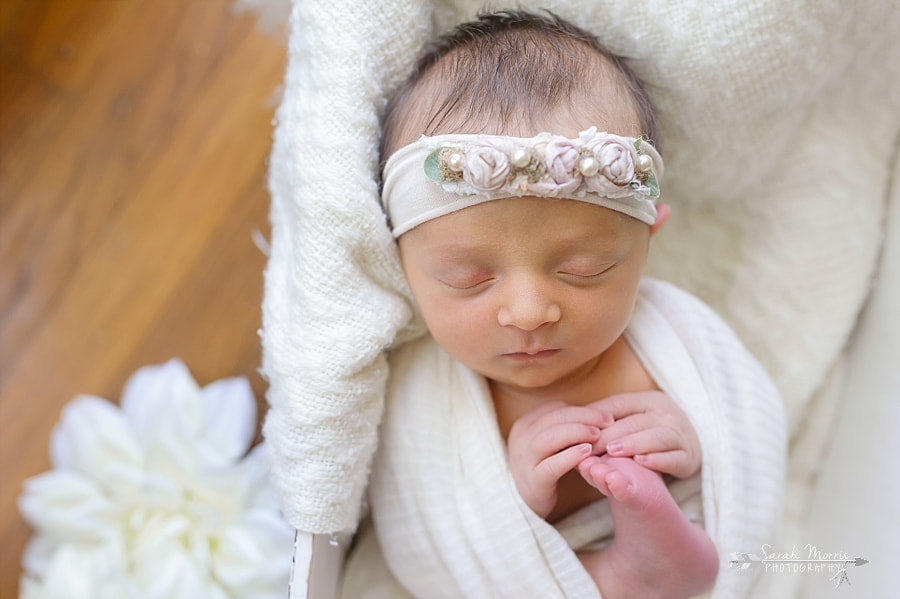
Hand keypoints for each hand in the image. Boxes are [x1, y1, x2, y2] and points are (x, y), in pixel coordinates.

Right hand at [507, 401, 612, 517]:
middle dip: (585, 417)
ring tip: (598, 435)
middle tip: (608, 422)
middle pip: (555, 418)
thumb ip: (562, 426)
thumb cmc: (541, 467)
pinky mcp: (533, 480)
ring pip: (551, 437)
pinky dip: (571, 456)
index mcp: (525, 424)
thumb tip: (590, 412)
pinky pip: (552, 465)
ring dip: (578, 433)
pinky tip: (587, 452)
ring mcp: (524, 459)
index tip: (604, 415)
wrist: (523, 503)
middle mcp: (521, 438)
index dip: (582, 410)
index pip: (555, 408)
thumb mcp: (546, 443)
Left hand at [588, 391, 700, 478]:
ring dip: (634, 443)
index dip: (599, 417)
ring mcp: (681, 434)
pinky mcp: (689, 456)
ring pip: (658, 436)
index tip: (579, 431)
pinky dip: (658, 459)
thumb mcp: (631, 419)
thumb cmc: (648, 433)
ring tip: (613, 452)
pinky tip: (641, 462)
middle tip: (590, 447)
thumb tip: (572, 417)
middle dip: (611, 435)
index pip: (620, 404)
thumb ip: (606, 418)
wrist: (688, 449)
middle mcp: (667, 413)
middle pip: (636, 422)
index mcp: (648, 400)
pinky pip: (675, 456)